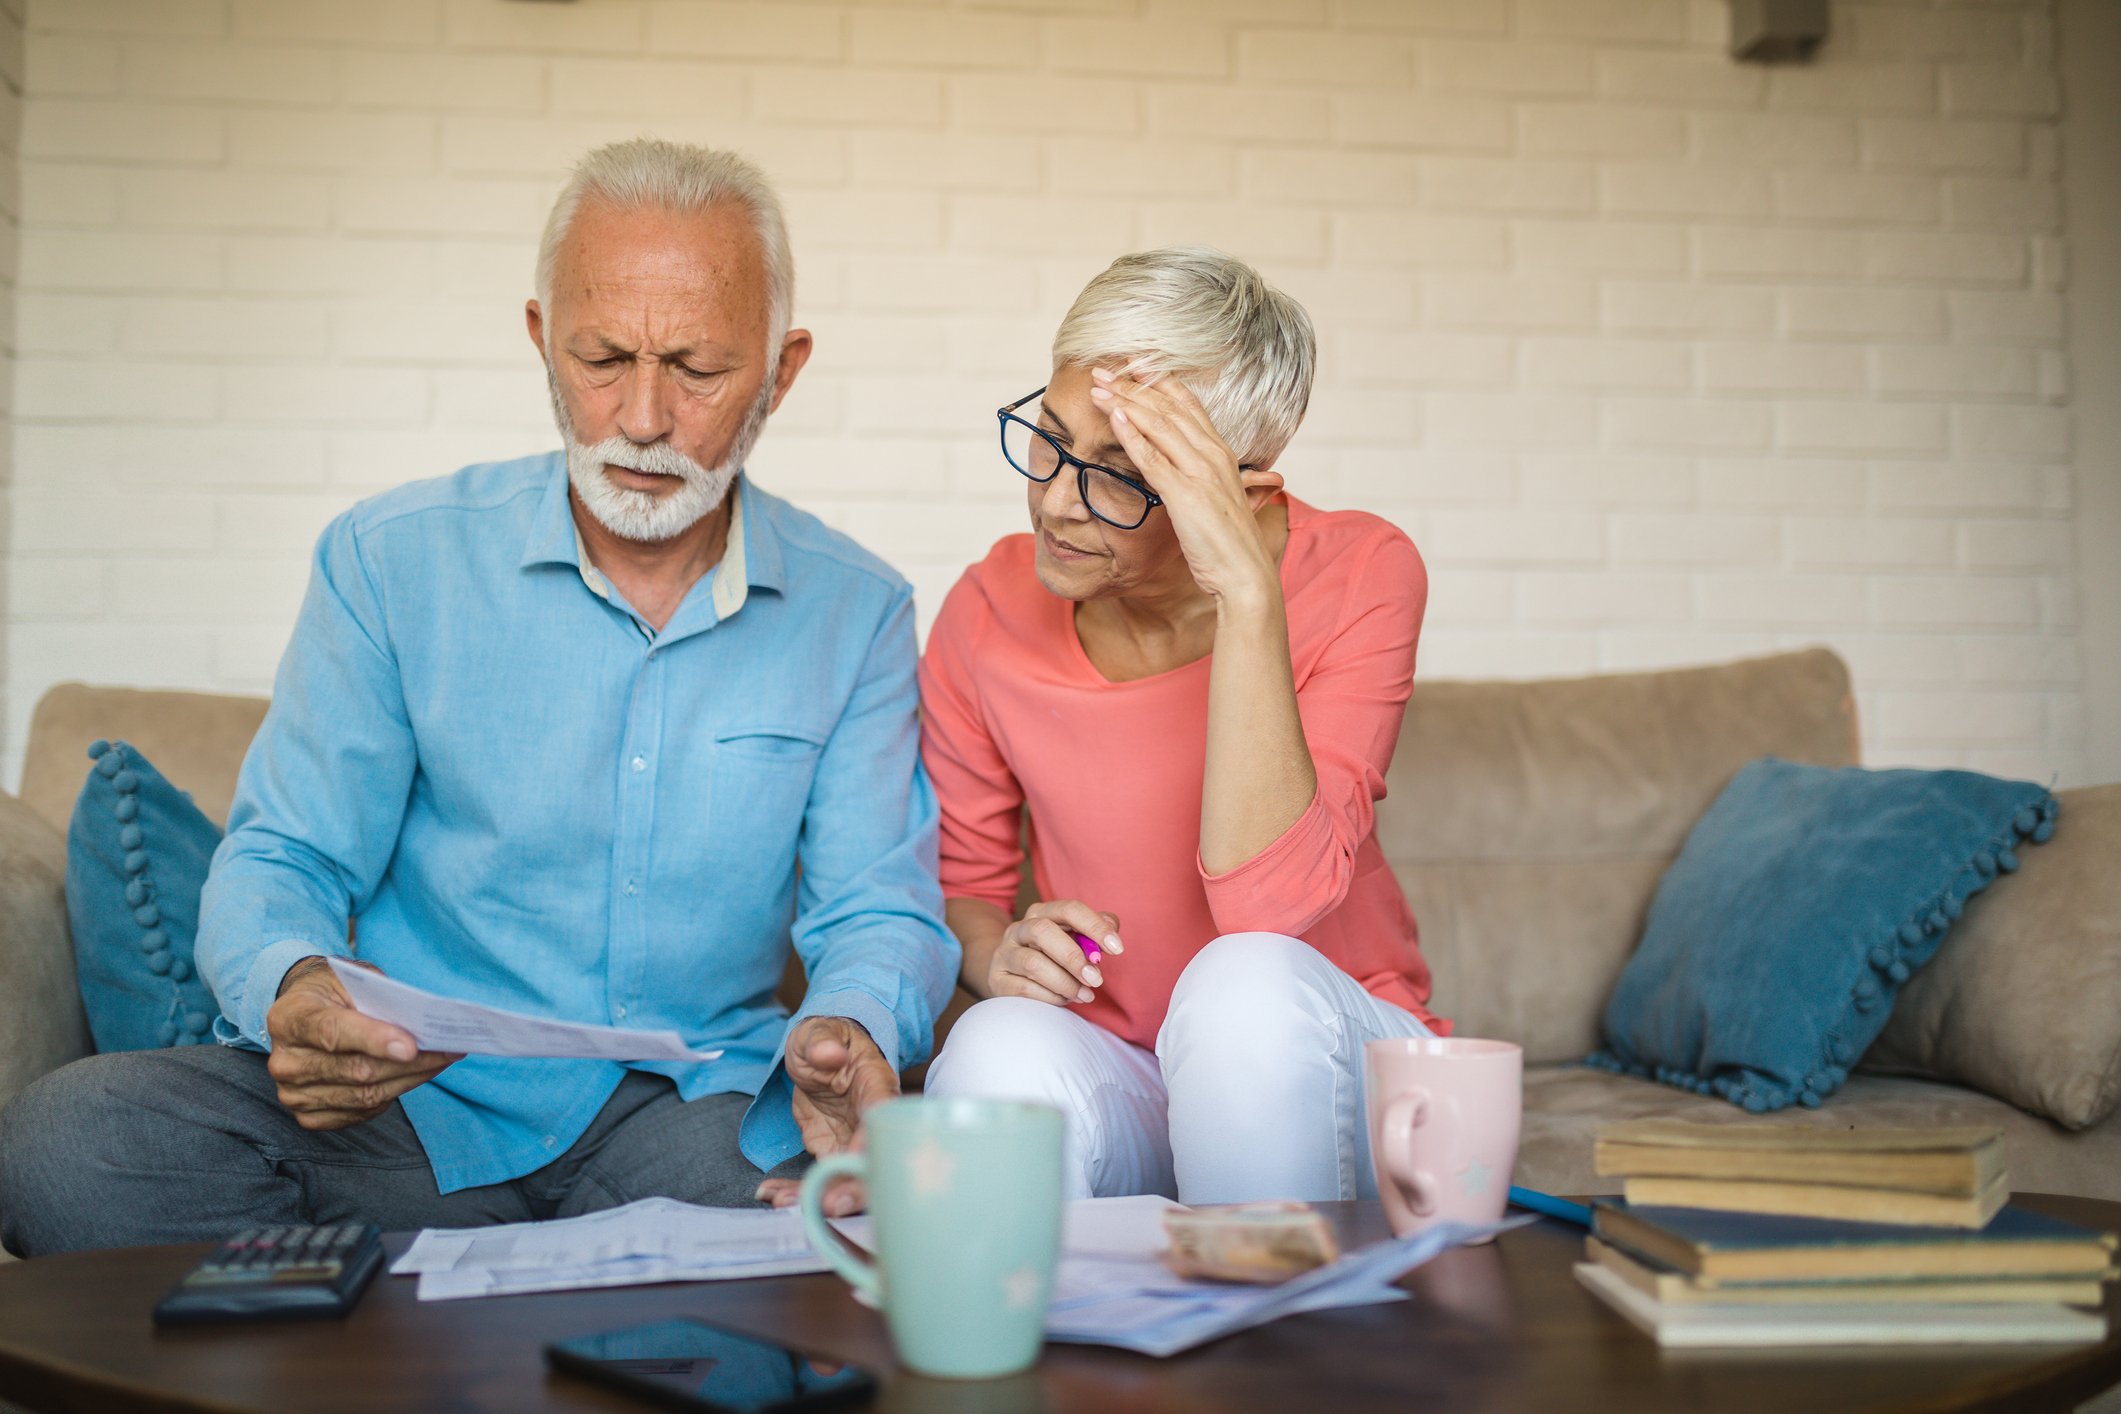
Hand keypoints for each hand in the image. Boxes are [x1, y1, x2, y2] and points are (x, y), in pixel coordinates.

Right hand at [264, 956, 460, 1130]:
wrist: (304, 1012)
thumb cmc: (334, 991)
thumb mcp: (351, 978)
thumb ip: (378, 1000)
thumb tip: (418, 1028)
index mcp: (289, 1017)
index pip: (332, 1032)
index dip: (373, 1040)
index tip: (411, 1045)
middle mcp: (285, 1060)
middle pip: (356, 1070)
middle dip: (410, 1062)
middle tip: (449, 1049)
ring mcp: (292, 1093)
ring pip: (364, 1096)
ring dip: (410, 1080)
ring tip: (441, 1061)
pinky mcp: (307, 1115)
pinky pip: (359, 1113)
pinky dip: (392, 1095)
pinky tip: (413, 1077)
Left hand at [762, 1016, 897, 1215]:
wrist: (819, 1053)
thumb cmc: (826, 1038)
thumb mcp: (819, 1032)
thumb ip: (822, 1041)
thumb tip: (830, 1053)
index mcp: (877, 1088)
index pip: (882, 1117)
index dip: (873, 1140)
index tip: (856, 1157)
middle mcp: (871, 1122)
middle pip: (874, 1162)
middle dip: (855, 1189)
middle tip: (829, 1205)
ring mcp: (852, 1142)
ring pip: (846, 1179)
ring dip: (819, 1197)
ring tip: (783, 1201)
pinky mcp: (831, 1153)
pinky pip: (819, 1180)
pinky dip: (797, 1191)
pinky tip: (771, 1194)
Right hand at [985, 899, 1122, 1006]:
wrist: (1013, 975)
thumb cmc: (1053, 956)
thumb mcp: (1074, 940)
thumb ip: (1094, 930)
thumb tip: (1111, 925)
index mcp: (1041, 912)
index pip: (1068, 909)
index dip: (1094, 926)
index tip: (1117, 949)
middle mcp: (1019, 929)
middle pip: (1043, 932)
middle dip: (1074, 957)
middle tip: (1097, 979)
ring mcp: (1005, 954)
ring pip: (1033, 964)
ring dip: (1065, 982)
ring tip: (1084, 994)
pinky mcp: (998, 980)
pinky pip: (1025, 989)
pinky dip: (1051, 997)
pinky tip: (1064, 1000)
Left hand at [1088, 366, 1283, 607]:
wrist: (1245, 573)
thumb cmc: (1228, 544)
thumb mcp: (1215, 502)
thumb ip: (1198, 481)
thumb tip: (1175, 474)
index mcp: (1221, 454)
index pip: (1188, 405)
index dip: (1160, 381)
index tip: (1135, 365)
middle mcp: (1213, 455)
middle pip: (1169, 408)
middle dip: (1133, 385)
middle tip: (1103, 369)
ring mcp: (1201, 472)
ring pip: (1159, 425)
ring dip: (1126, 402)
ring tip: (1099, 388)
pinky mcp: (1186, 494)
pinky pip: (1153, 458)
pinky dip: (1132, 435)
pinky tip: (1114, 419)